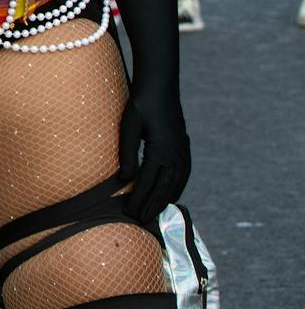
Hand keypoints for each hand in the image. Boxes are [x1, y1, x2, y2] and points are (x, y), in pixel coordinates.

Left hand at [118, 84, 189, 221]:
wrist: (161, 87)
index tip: (129, 213)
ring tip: (154, 214)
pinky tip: (170, 195)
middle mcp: (176, 154)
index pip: (148, 182)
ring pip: (175, 184)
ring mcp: (183, 152)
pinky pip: (182, 175)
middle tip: (141, 221)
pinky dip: (176, 188)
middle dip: (151, 205)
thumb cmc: (140, 105)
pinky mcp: (184, 148)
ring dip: (165, 200)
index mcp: (161, 150)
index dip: (139, 199)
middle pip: (163, 188)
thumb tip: (124, 180)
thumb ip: (127, 153)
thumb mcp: (128, 126)